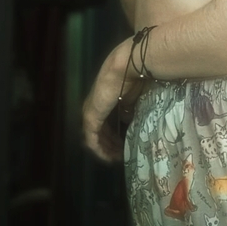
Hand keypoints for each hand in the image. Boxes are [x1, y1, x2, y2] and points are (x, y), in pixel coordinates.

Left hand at [82, 37, 142, 160]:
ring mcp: (91, 112)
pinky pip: (92, 139)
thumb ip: (130, 111)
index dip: (114, 136)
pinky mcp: (90, 117)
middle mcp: (94, 107)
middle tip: (121, 155)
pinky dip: (99, 150)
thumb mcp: (135, 99)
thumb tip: (129, 122)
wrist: (128, 67)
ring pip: (94, 137)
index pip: (105, 123)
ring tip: (116, 158)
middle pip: (99, 131)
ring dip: (105, 149)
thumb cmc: (136, 77)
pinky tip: (108, 157)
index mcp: (104, 101)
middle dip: (110, 145)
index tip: (124, 146)